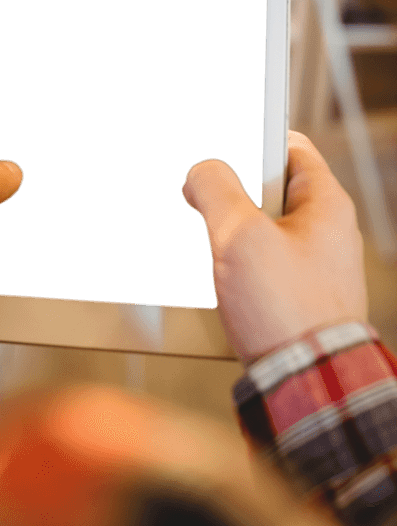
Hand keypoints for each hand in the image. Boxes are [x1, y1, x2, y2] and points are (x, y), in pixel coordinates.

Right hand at [182, 130, 366, 363]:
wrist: (306, 385)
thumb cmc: (286, 311)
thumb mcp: (239, 237)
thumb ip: (215, 191)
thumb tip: (201, 174)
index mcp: (326, 204)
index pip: (289, 146)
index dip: (250, 140)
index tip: (219, 143)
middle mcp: (326, 232)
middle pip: (269, 190)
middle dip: (231, 193)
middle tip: (202, 201)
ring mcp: (314, 265)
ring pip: (262, 229)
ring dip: (230, 233)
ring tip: (205, 243)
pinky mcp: (297, 296)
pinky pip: (262, 265)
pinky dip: (237, 265)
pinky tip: (214, 278)